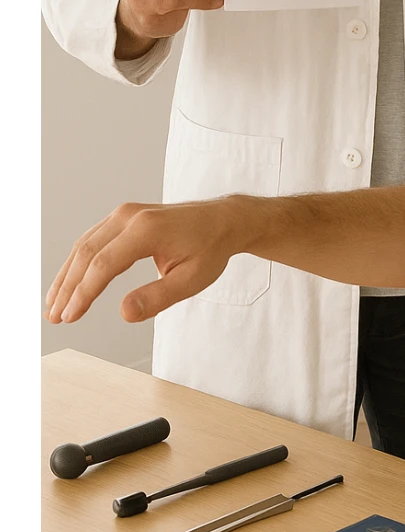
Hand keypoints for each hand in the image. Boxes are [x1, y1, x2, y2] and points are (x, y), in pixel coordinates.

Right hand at [44, 197, 246, 325]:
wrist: (224, 220)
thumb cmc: (210, 249)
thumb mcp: (191, 280)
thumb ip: (157, 297)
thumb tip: (123, 313)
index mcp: (147, 230)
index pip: (104, 264)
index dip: (83, 293)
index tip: (69, 317)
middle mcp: (131, 216)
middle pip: (87, 252)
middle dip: (67, 288)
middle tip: (54, 317)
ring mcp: (125, 213)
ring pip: (85, 245)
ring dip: (67, 276)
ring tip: (53, 306)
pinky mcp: (124, 217)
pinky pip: (93, 239)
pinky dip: (78, 262)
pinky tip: (69, 282)